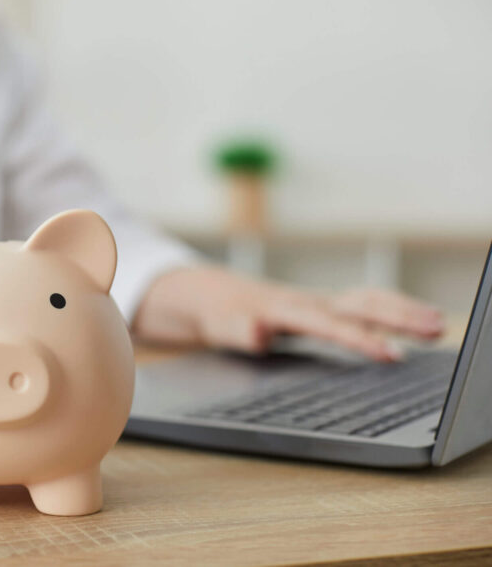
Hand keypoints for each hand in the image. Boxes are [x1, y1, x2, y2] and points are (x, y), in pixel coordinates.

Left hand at [133, 266, 443, 361]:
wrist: (210, 294)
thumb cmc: (218, 314)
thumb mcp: (220, 327)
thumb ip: (239, 331)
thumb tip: (258, 334)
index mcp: (286, 309)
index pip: (330, 325)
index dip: (360, 339)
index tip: (390, 354)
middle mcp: (308, 302)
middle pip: (360, 304)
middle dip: (398, 316)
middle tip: (436, 329)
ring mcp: (317, 303)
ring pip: (367, 300)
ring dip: (402, 310)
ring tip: (438, 325)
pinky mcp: (322, 309)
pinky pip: (363, 305)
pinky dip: (391, 310)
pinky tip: (416, 323)